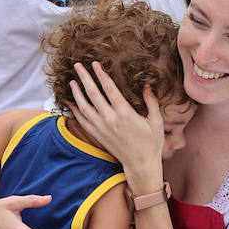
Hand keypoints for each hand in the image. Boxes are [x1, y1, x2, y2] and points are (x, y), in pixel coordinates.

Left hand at [71, 65, 164, 189]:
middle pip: (92, 93)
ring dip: (76, 93)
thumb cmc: (151, 143)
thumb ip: (151, 101)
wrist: (141, 164)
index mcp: (125, 113)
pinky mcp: (98, 135)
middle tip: (77, 65)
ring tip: (72, 81)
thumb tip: (146, 85)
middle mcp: (110, 119)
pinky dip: (75, 110)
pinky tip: (72, 102)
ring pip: (84, 106)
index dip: (101, 74)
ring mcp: (102, 128)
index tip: (95, 64)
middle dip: (84, 78)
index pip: (109, 88)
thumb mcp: (156, 121)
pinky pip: (82, 120)